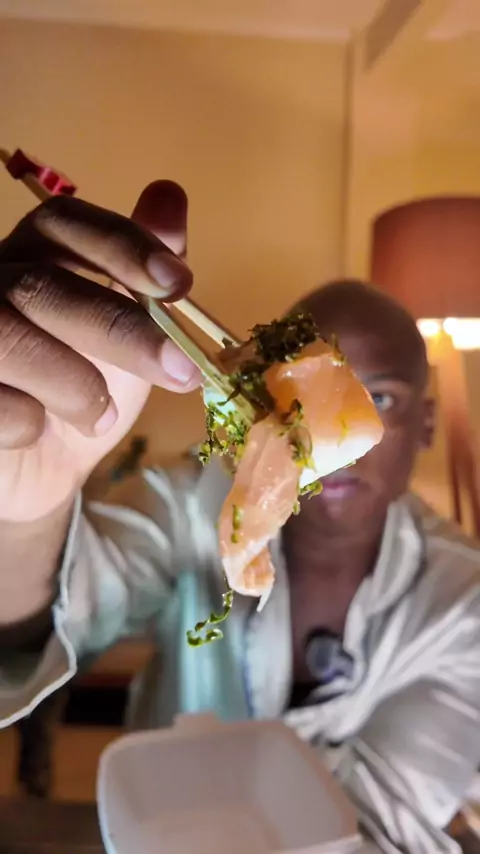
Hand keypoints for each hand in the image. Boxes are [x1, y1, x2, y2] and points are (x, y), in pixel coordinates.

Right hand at [0, 181, 200, 522]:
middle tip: (181, 373)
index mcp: (33, 256)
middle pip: (40, 285)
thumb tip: (170, 193)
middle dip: (118, 330)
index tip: (179, 283)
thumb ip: (145, 271)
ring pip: (6, 338)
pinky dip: (25, 421)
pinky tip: (38, 431)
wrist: (44, 466)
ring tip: (103, 417)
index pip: (63, 222)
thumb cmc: (86, 390)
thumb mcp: (131, 334)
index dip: (122, 244)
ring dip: (73, 385)